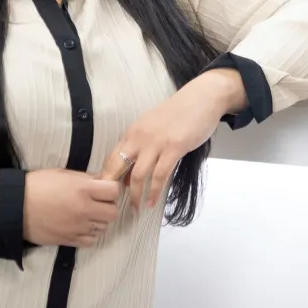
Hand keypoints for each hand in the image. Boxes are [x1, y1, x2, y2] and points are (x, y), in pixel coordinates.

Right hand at [22, 169, 120, 247]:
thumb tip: (101, 182)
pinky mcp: (69, 240)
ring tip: (86, 214)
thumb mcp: (63, 174)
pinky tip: (80, 226)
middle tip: (98, 202)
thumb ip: (85, 179)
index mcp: (83, 189)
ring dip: (98, 220)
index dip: (112, 189)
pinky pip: (91, 241)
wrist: (15, 206)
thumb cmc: (37, 185)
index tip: (105, 189)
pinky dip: (89, 234)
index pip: (114, 191)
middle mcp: (84, 209)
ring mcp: (78, 227)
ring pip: (104, 227)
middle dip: (108, 206)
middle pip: (113, 212)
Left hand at [101, 69, 246, 210]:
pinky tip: (153, 202)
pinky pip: (160, 175)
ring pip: (137, 175)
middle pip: (117, 167)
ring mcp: (156, 142)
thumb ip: (141, 148)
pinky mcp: (174, 147)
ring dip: (135, 195)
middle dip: (112, 190)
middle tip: (114, 207)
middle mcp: (139, 136)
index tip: (106, 196)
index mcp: (132, 132)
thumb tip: (129, 176)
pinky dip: (155, 192)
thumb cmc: (179, 113)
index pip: (111, 158)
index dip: (105, 179)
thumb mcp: (153, 127)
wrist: (202, 98)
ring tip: (136, 209)